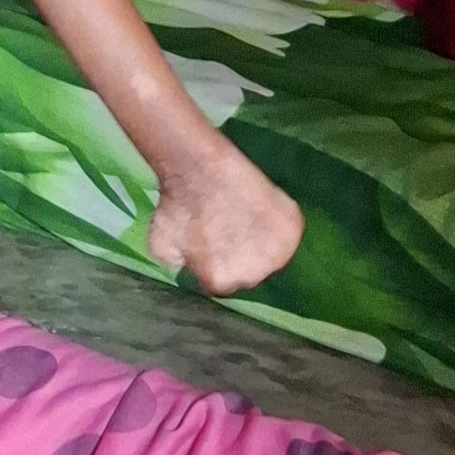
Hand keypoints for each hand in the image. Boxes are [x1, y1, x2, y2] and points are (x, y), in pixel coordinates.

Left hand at [147, 143, 303, 295]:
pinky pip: (285, 233)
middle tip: (225, 231)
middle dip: (236, 257)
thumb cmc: (178, 207)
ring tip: (240, 219)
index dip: (214, 264)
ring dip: (258, 244)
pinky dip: (275, 224)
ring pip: (268, 255)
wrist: (202, 170)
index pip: (220, 283)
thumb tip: (188, 271)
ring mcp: (278, 253)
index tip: (210, 246)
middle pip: (247, 273)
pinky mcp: (293, 229)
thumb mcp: (161, 247)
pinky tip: (258, 210)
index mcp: (221, 282)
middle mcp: (252, 275)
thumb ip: (179, 267)